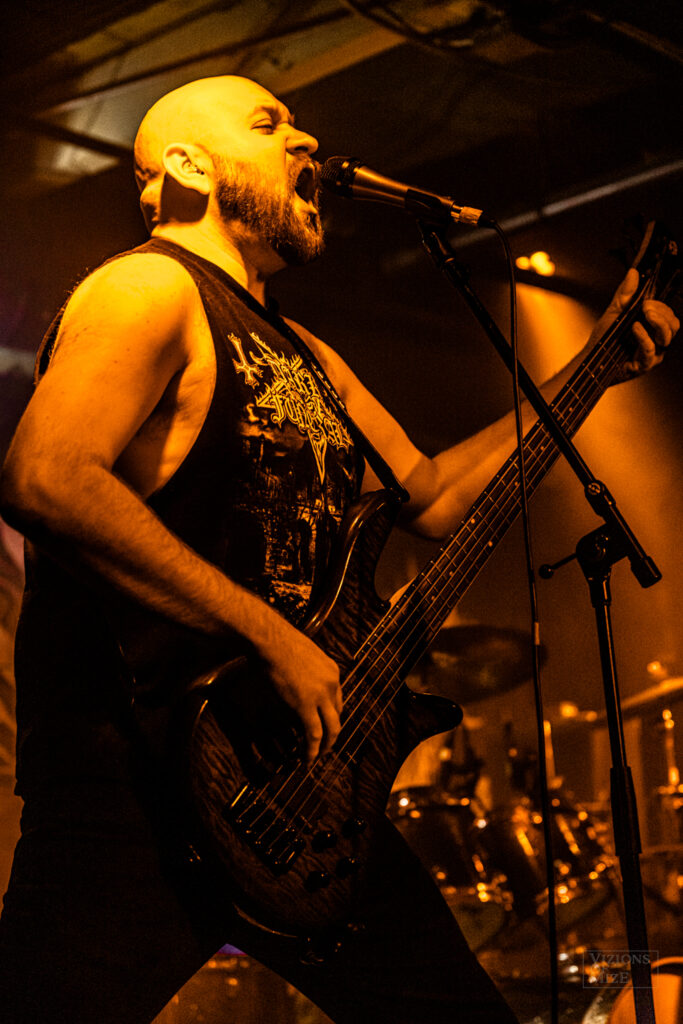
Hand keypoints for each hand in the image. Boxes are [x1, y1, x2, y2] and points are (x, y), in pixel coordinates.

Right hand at [257, 611, 341, 761]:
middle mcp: (332, 683)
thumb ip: (305, 669)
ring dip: (325, 746)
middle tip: (324, 746)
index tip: (322, 725)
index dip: (330, 716)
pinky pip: (313, 734)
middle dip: (331, 734)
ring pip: (331, 729)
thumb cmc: (276, 641)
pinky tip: (306, 758)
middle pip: (337, 715)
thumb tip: (297, 678)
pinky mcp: (305, 705)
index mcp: (332, 670)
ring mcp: (320, 695)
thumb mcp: (300, 654)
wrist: (269, 638)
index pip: (337, 700)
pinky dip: (312, 750)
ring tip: (316, 757)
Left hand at [594, 268, 679, 381]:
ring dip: (658, 322)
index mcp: (651, 326)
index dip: (662, 306)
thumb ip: (625, 294)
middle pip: (673, 325)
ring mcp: (653, 353)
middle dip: (662, 313)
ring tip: (644, 314)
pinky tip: (635, 328)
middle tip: (646, 307)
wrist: (592, 358)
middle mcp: (655, 340)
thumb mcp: (614, 311)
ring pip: (667, 337)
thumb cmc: (604, 339)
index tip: (648, 300)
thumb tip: (633, 273)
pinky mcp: (644, 364)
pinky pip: (651, 350)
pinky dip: (644, 337)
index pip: (669, 314)